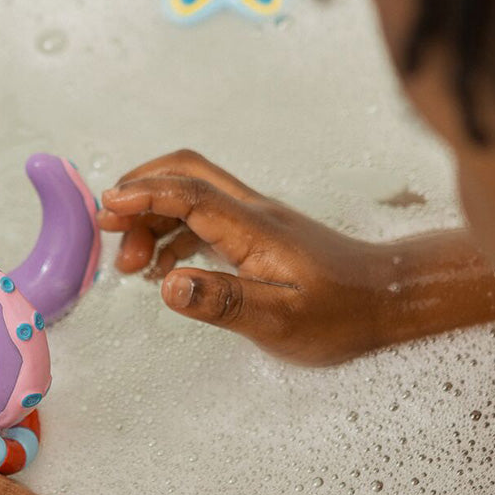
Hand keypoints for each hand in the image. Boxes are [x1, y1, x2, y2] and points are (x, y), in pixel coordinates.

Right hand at [100, 150, 386, 365]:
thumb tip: (168, 285)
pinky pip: (204, 217)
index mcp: (254, 229)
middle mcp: (253, 213)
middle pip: (186, 174)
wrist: (389, 299)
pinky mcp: (258, 235)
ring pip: (192, 195)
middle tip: (109, 232)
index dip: (143, 196)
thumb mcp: (280, 320)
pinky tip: (163, 269)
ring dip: (154, 218)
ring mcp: (256, 221)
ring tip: (132, 266)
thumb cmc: (340, 314)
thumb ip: (223, 302)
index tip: (105, 209)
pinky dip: (173, 234)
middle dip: (139, 193)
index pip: (189, 194)